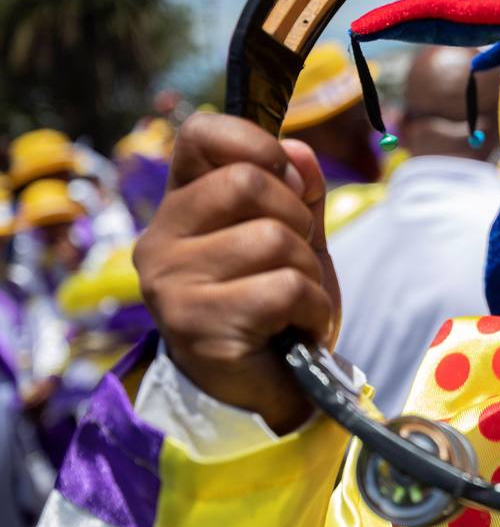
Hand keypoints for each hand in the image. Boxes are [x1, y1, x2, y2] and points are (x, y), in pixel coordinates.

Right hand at [133, 113, 339, 432]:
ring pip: (274, 238)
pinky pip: (285, 288)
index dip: (254, 142)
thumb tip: (298, 150)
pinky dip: (312, 309)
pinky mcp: (199, 326)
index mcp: (179, 207)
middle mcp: (160, 241)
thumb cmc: (273, 307)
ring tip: (293, 304)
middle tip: (294, 262)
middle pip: (248, 182)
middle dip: (298, 221)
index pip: (200, 135)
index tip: (288, 180)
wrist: (267, 391)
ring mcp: (172, 285)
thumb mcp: (293, 239)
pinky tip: (296, 329)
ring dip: (308, 274)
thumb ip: (298, 193)